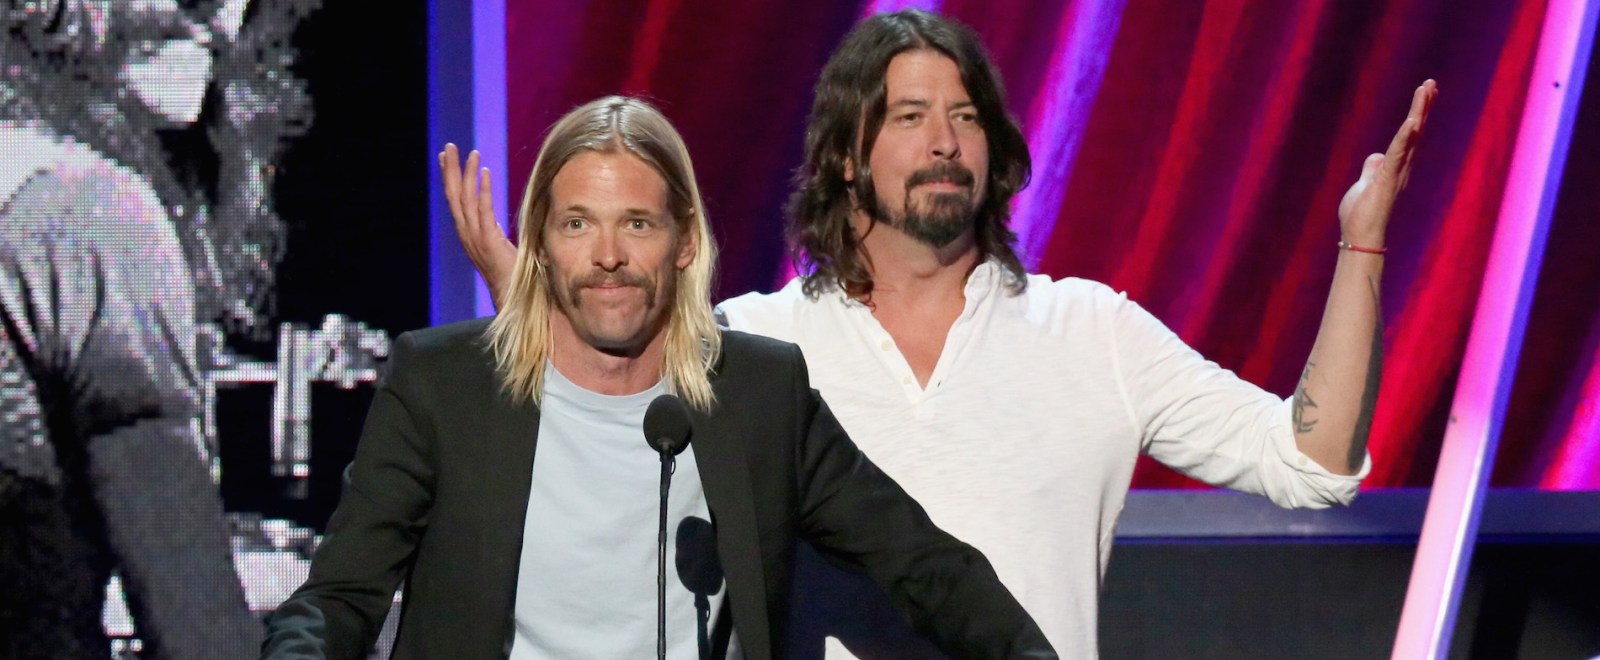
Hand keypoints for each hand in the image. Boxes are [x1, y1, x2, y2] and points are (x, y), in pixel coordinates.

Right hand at [439, 143, 517, 305]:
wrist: (514, 300)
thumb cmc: (512, 276)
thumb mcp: (503, 248)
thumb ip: (499, 234)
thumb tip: (508, 220)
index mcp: (469, 235)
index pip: (456, 201)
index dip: (451, 179)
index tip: (448, 159)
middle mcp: (467, 234)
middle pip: (454, 196)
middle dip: (451, 170)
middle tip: (449, 147)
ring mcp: (476, 238)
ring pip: (466, 200)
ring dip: (467, 174)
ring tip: (471, 152)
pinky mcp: (489, 241)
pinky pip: (484, 210)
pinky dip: (484, 190)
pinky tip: (486, 172)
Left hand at [1337, 80, 1436, 246]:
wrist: (1360, 237)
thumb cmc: (1361, 215)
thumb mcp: (1363, 185)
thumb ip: (1371, 169)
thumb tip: (1376, 155)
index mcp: (1395, 168)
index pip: (1409, 136)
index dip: (1416, 115)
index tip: (1424, 93)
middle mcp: (1401, 168)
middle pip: (1415, 131)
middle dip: (1423, 107)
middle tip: (1430, 83)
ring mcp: (1397, 172)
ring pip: (1411, 136)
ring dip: (1418, 112)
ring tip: (1426, 89)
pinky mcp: (1388, 178)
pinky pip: (1399, 153)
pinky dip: (1406, 137)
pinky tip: (1413, 120)